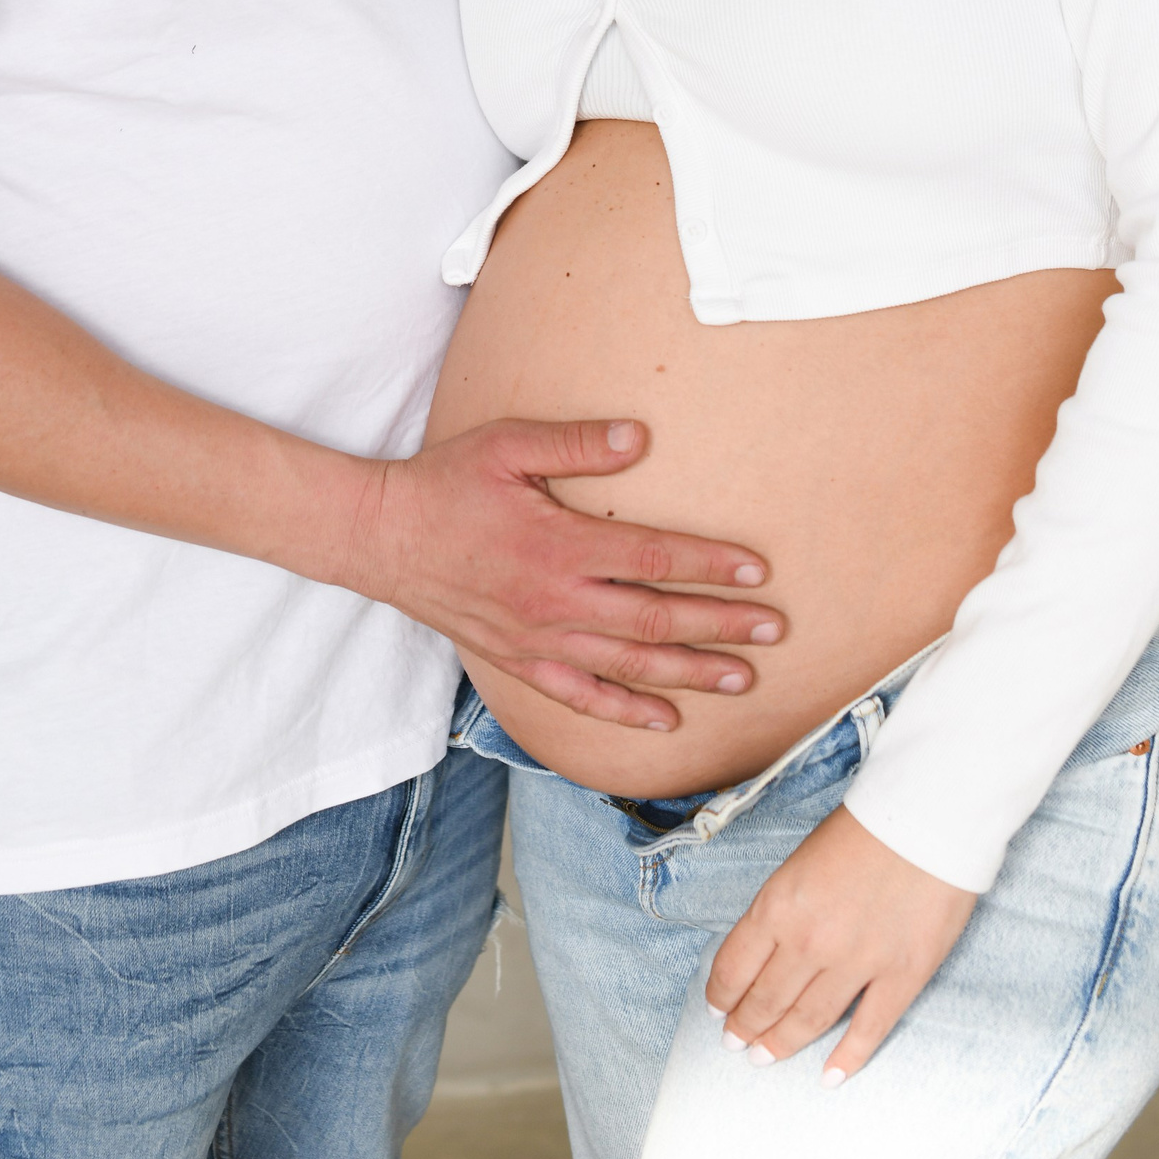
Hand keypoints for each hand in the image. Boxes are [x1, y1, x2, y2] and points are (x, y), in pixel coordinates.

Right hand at [356, 417, 783, 730]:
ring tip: (743, 678)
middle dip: (722, 627)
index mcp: (560, 546)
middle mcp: (556, 602)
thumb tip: (640, 437)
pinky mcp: (521, 663)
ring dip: (691, 675)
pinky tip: (665, 721)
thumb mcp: (508, 444)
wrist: (384, 538)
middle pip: (656, 622)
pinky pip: (582, 698)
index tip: (758, 571)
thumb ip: (576, 443)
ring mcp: (539, 641)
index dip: (710, 566)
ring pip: (630, 668)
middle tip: (775, 631)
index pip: (654, 560)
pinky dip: (626, 714)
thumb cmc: (448, 482)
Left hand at [707, 806, 975, 1079]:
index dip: (722, 994)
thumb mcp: (799, 861)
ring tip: (765, 1058)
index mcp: (778, 906)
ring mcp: (857, 964)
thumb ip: (781, 908)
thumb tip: (767, 948)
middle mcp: (810, 942)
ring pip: (809, 1020)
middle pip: (767, 999)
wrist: (926, 817)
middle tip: (735, 1044)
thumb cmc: (863, 828)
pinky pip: (868, 1029)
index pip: (735, 966)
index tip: (717, 1010)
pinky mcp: (901, 976)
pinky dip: (847, 1058)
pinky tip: (829, 1076)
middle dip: (746, 1026)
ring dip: (782, 1043)